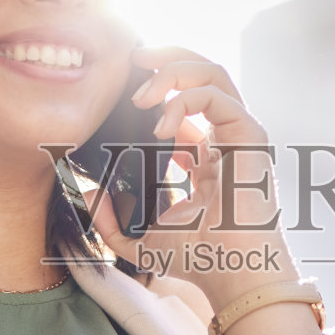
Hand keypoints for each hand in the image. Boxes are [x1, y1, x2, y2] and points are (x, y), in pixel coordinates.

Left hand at [83, 45, 302, 311]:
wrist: (233, 275)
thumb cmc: (202, 261)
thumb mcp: (142, 241)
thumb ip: (111, 223)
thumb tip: (85, 196)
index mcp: (207, 155)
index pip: (187, 101)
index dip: (157, 86)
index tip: (125, 88)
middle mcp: (226, 138)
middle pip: (203, 74)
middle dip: (167, 59)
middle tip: (133, 60)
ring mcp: (241, 135)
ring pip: (214, 73)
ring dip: (174, 70)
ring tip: (142, 90)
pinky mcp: (250, 137)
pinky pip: (218, 96)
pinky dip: (185, 99)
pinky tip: (161, 123)